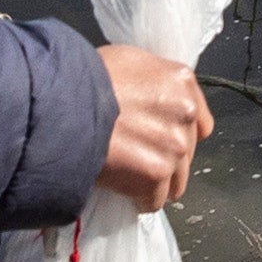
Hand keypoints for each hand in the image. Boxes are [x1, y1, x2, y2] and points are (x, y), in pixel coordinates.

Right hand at [92, 47, 211, 208]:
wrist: (63, 107)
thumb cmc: (86, 81)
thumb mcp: (129, 62)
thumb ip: (153, 83)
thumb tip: (152, 102)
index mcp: (181, 82)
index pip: (199, 122)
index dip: (176, 134)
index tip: (159, 140)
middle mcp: (185, 112)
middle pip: (187, 152)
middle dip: (163, 157)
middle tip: (134, 157)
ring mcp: (174, 145)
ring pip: (175, 180)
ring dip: (154, 181)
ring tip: (128, 176)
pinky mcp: (157, 172)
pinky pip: (155, 199)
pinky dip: (140, 200)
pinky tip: (122, 188)